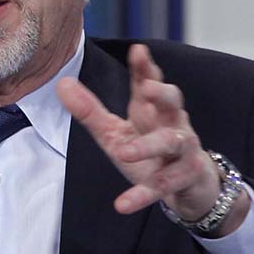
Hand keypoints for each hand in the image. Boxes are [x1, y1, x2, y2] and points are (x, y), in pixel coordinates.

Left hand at [56, 44, 248, 236]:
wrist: (192, 188)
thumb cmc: (151, 153)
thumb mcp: (116, 132)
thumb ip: (91, 110)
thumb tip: (61, 83)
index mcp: (152, 109)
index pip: (150, 82)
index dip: (145, 67)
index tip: (138, 50)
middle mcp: (172, 124)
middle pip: (173, 102)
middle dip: (163, 93)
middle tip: (148, 88)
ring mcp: (183, 151)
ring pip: (170, 143)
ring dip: (148, 147)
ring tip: (124, 152)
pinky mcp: (185, 178)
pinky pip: (164, 185)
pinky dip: (142, 195)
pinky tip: (122, 204)